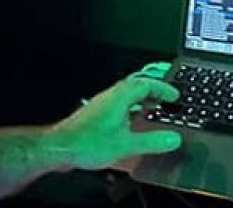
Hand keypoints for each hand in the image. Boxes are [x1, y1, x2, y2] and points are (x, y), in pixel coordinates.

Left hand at [49, 67, 181, 170]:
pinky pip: (118, 106)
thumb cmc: (85, 143)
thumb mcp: (125, 144)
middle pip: (136, 86)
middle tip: (166, 99)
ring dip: (141, 101)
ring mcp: (101, 105)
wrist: (58, 148)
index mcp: (119, 97)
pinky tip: (131, 125)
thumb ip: (151, 141)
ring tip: (152, 111)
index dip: (163, 88)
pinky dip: (130, 110)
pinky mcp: (95, 116)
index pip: (147, 83)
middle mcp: (110, 97)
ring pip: (126, 96)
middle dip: (153, 92)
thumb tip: (172, 138)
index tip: (174, 96)